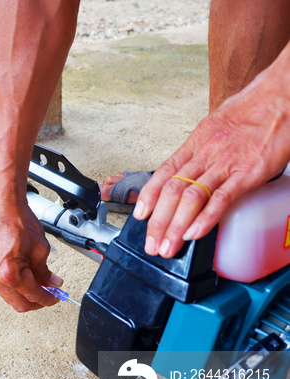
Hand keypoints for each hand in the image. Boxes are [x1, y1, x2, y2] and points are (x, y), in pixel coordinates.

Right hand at [0, 183, 62, 311]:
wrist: (2, 205)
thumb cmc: (17, 220)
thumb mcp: (40, 249)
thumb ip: (45, 271)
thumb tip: (51, 283)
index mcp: (9, 273)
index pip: (32, 295)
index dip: (48, 299)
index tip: (56, 296)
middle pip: (19, 303)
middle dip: (37, 301)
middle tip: (50, 294)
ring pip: (10, 296)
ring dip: (26, 294)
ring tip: (40, 283)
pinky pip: (3, 286)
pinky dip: (16, 286)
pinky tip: (27, 277)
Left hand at [133, 52, 289, 257]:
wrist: (279, 96)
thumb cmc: (251, 111)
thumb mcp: (215, 128)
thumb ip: (201, 151)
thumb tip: (188, 171)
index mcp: (195, 144)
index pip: (163, 174)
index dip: (148, 197)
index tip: (139, 216)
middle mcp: (204, 154)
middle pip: (171, 191)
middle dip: (158, 222)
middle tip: (152, 243)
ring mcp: (225, 164)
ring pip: (190, 198)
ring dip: (175, 226)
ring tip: (168, 246)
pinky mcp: (247, 173)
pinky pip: (220, 198)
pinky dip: (204, 218)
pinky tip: (194, 234)